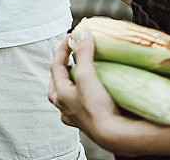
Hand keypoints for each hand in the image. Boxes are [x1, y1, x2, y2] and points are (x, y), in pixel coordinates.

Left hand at [49, 32, 123, 150]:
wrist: (114, 134)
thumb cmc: (96, 107)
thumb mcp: (87, 74)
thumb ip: (84, 53)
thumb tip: (83, 34)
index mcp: (60, 95)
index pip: (55, 65)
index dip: (62, 49)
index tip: (70, 37)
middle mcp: (65, 107)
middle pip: (57, 83)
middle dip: (62, 67)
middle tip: (70, 57)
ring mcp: (76, 116)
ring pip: (67, 96)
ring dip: (72, 82)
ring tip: (80, 73)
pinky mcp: (89, 122)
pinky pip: (80, 105)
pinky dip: (83, 95)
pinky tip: (91, 93)